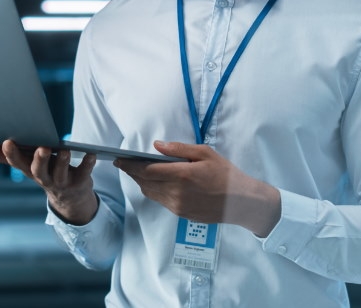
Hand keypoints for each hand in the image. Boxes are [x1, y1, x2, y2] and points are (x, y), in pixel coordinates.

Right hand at [0, 140, 97, 224]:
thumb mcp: (27, 165)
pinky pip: (84, 173)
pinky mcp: (80, 182)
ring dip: (62, 161)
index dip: (11, 154)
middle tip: (41, 147)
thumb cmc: (45, 173)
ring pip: (60, 172)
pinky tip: (90, 154)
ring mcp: (62, 182)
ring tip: (64, 149)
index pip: (18, 163)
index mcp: (30, 171)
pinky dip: (87, 163)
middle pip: (38, 171)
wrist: (70, 199)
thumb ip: (5, 156)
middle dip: (39, 159)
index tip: (6, 141)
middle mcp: (44, 178)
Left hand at [114, 140, 280, 236]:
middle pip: (144, 182)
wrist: (241, 202)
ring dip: (141, 182)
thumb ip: (179, 149)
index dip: (130, 165)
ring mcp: (177, 206)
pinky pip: (160, 201)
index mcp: (181, 175)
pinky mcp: (181, 214)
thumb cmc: (225, 174)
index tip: (119, 159)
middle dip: (132, 173)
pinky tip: (156, 183)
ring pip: (150, 193)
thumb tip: (156, 146)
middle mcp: (176, 193)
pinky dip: (154, 191)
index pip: (146, 170)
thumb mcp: (205, 153)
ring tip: (138, 172)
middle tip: (124, 164)